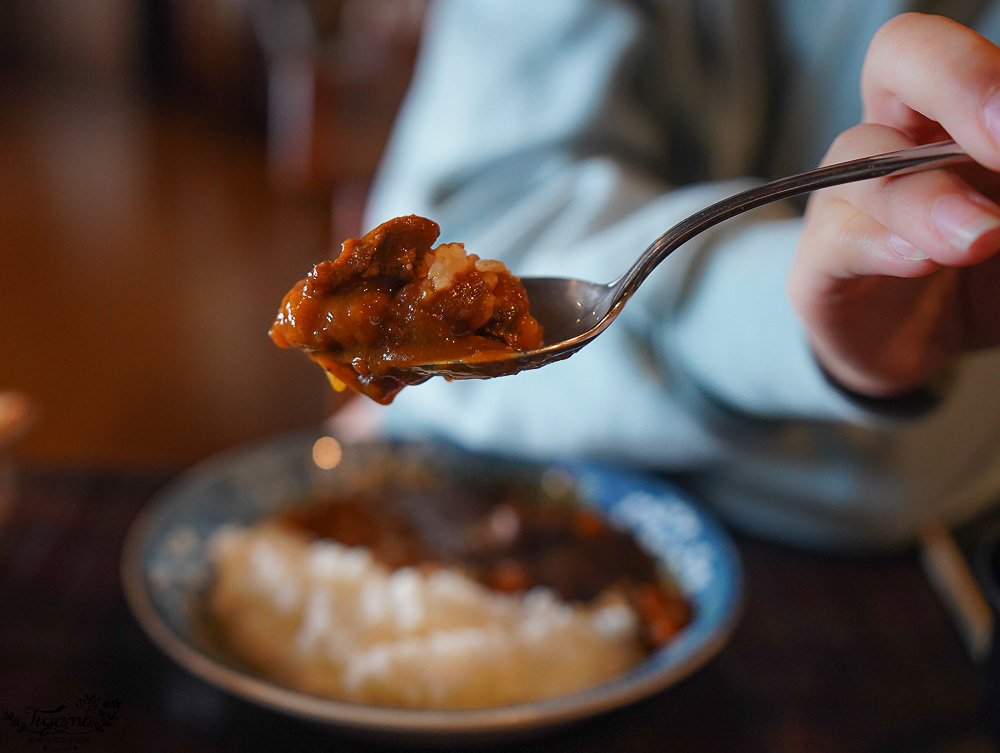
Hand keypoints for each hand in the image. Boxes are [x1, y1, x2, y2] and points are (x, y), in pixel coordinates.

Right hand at [789, 13, 999, 397]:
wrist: (924, 350)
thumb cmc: (980, 274)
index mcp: (953, 113)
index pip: (950, 49)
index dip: (976, 69)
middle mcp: (897, 137)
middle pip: (897, 58)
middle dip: (956, 82)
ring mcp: (849, 198)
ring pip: (864, 159)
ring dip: (927, 195)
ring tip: (982, 238)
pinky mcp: (820, 267)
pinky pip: (837, 240)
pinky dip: (881, 245)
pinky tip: (920, 262)